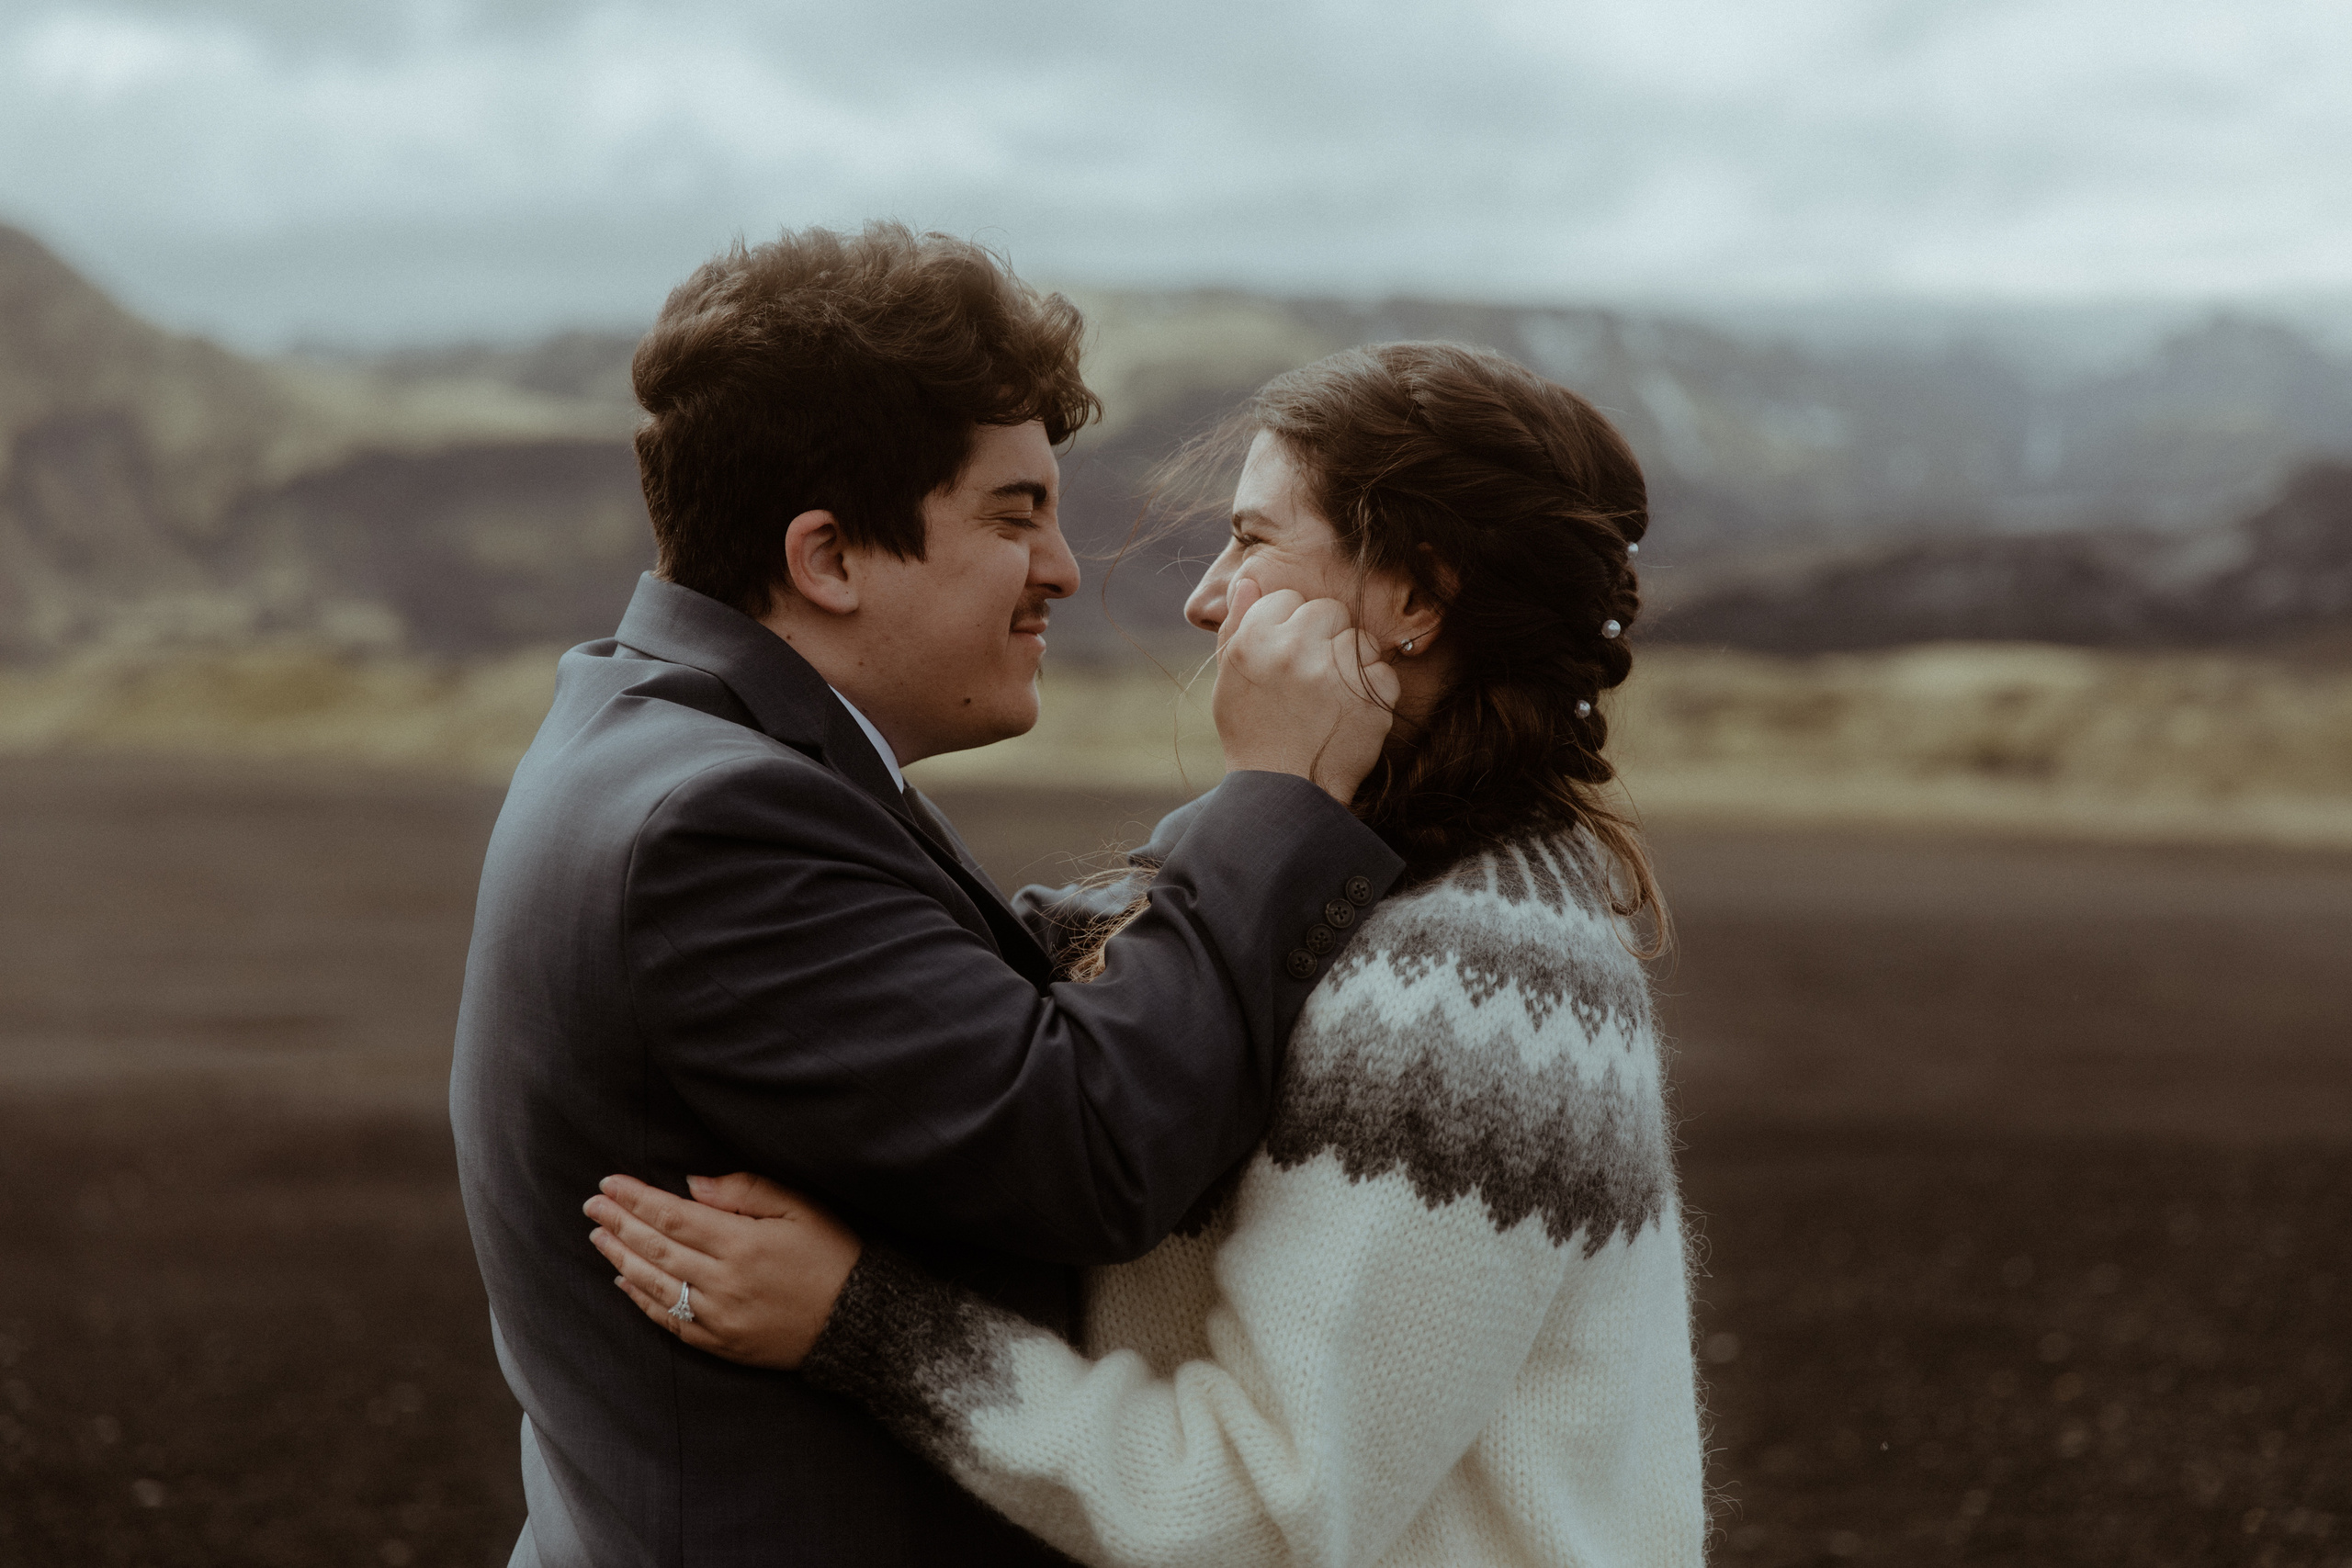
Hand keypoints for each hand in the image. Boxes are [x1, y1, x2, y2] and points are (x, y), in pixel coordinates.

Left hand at [584, 1172, 861, 1369]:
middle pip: (656, 1249)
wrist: (860, 1322)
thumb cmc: (834, 1254)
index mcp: (743, 1243)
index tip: (609, 1183)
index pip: (673, 1216)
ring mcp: (720, 1318)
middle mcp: (724, 1282)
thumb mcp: (801, 1208)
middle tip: (591, 1204)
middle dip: (618, 1223)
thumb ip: (746, 1191)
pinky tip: (625, 1282)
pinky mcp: (722, 1345)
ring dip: (621, 1259)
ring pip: (655, 1285)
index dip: (636, 1199)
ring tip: (598, 1236)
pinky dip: (642, 1301)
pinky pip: (671, 1321)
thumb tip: (691, 1184)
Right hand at [1212, 578, 1400, 805]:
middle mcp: (1294, 648)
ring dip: (1349, 661)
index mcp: (1254, 639)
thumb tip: (1251, 580)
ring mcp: (1336, 672)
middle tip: (1309, 676)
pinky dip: (1372, 690)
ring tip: (1328, 697)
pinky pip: (1383, 671)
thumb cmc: (1251, 733)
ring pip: (1359, 638)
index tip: (1284, 659)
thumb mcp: (1229, 678)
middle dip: (1322, 636)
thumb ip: (1238, 624)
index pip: (1287, 599)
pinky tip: (1348, 712)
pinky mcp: (1371, 697)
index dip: (1287, 627)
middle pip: (1327, 610)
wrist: (1283, 793)